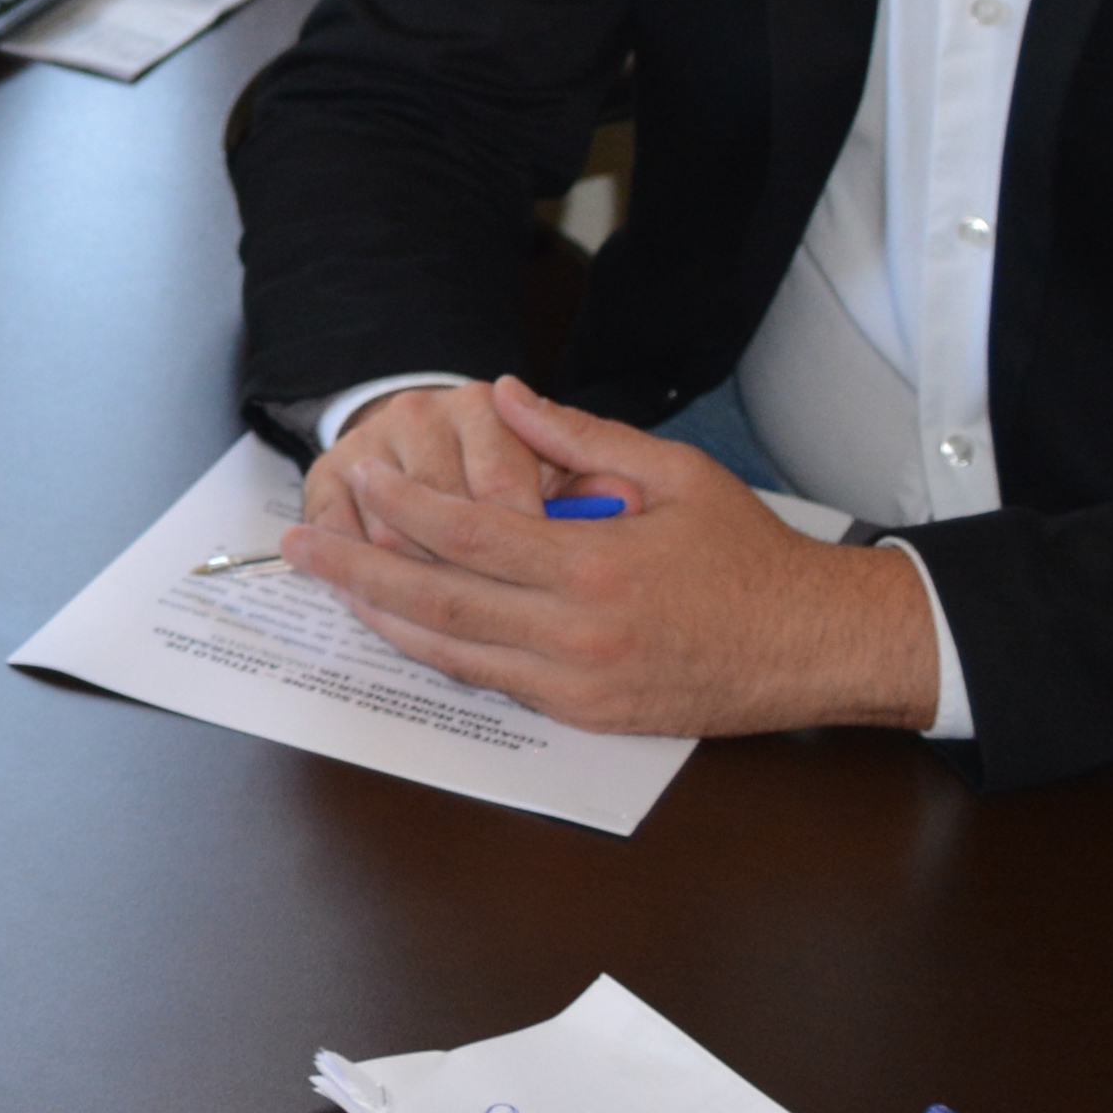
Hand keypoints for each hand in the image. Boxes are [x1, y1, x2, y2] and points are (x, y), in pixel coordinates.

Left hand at [283, 377, 939, 736]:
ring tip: (332, 587)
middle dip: (357, 570)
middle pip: (437, 602)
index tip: (357, 480)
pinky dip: (440, 654)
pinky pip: (493, 684)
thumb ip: (581, 437)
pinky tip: (403, 626)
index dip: (401, 508)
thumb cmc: (749, 554)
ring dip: (383, 619)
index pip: (467, 535)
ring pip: (452, 655)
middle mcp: (576, 633)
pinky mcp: (585, 716)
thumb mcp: (675, 473)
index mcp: (595, 565)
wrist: (815, 646)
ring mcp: (577, 685)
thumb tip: (509, 396)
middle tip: (297, 547)